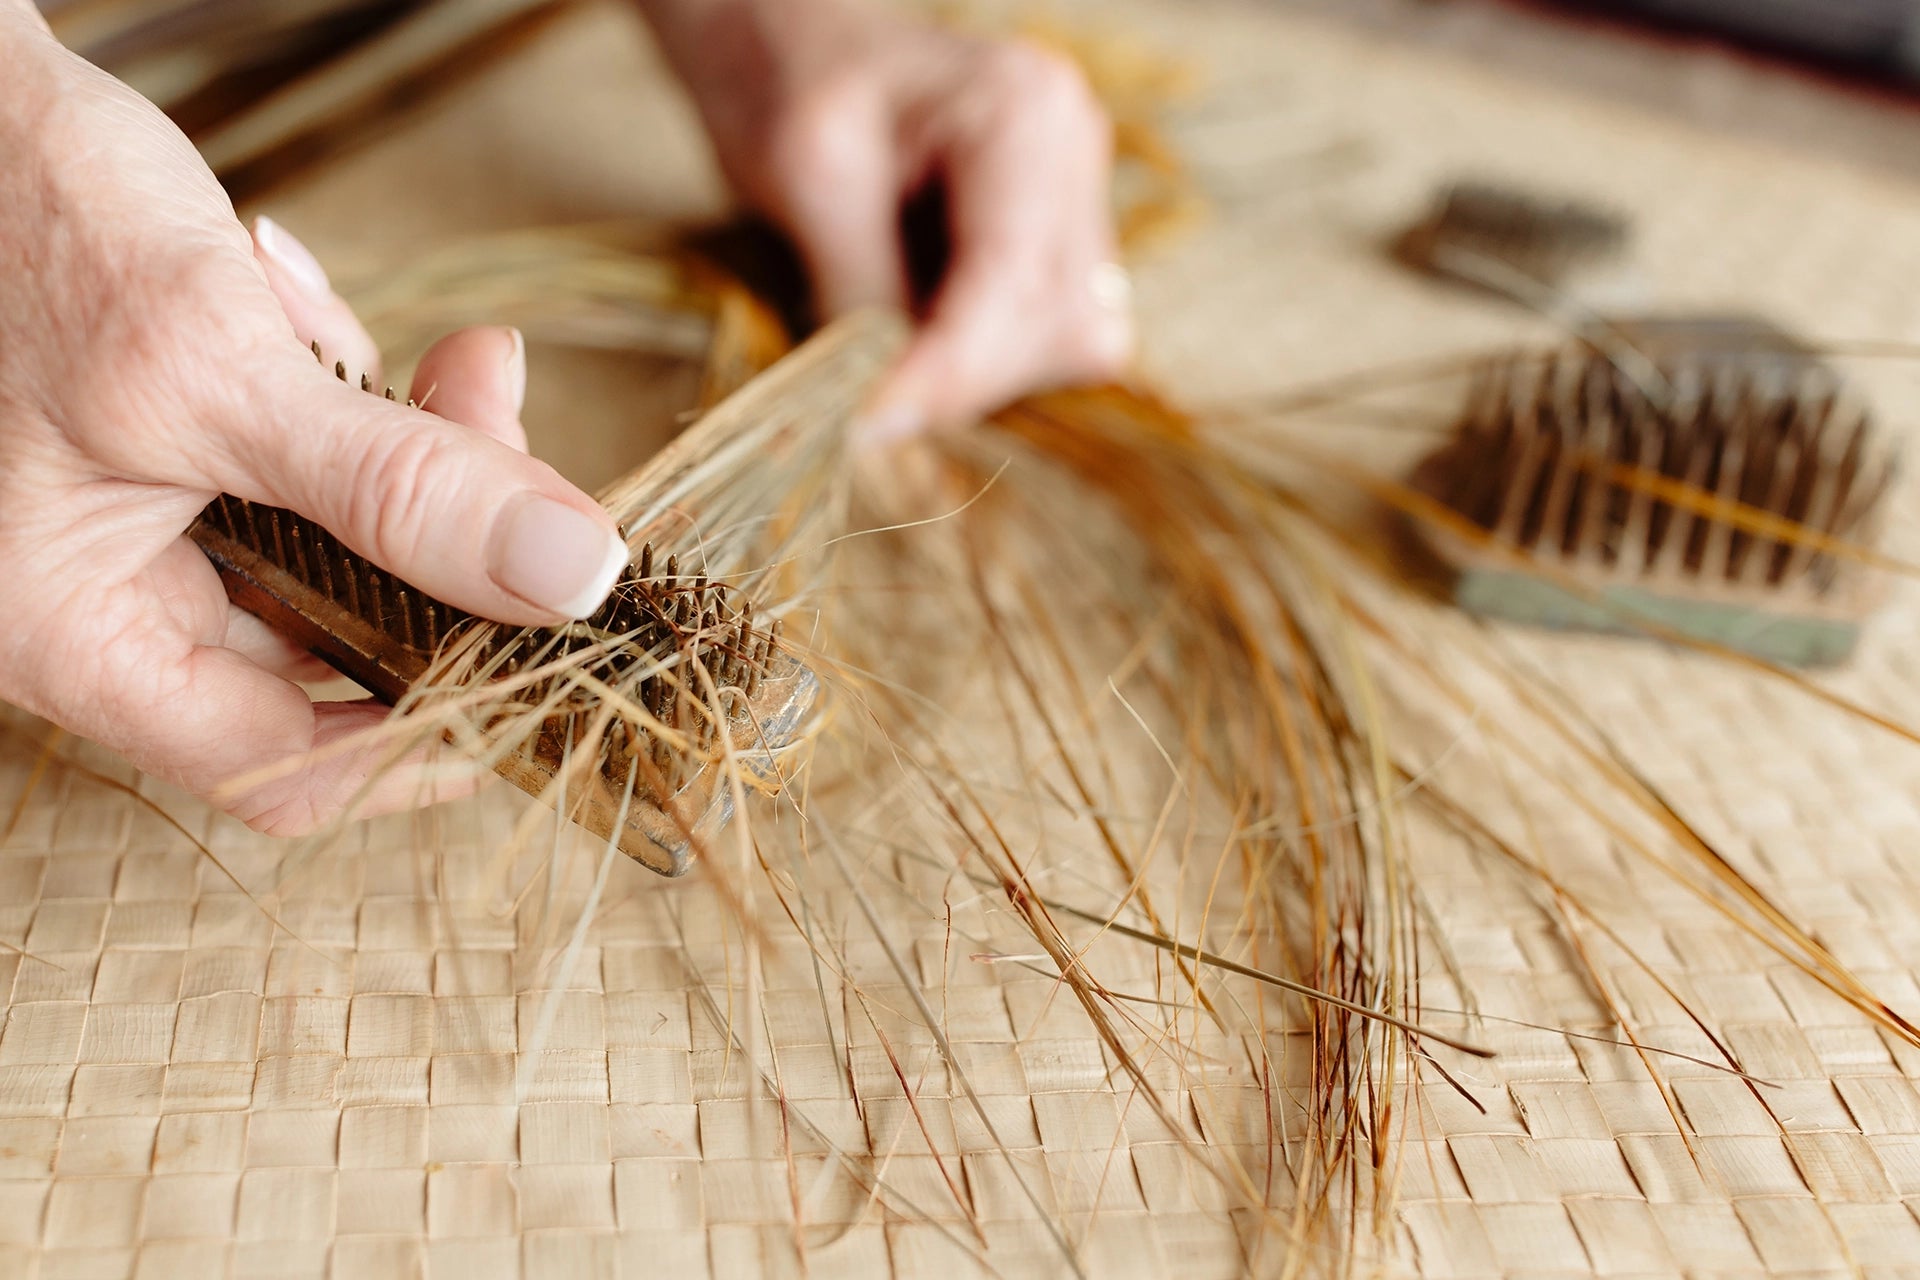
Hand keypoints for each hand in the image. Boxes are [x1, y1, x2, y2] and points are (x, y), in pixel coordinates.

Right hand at [0, 15, 626, 832]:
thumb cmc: (10, 224)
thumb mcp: (211, 374)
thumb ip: (397, 486)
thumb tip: (572, 574)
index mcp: (77, 636)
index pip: (281, 765)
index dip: (424, 740)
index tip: (544, 668)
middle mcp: (118, 601)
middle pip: (343, 636)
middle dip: (441, 532)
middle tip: (495, 424)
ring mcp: (158, 525)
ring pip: (351, 537)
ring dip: (406, 438)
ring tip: (385, 339)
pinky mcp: (194, 451)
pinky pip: (320, 456)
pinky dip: (351, 387)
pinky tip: (298, 301)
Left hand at [639, 0, 1132, 440]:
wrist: (796, 46)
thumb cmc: (790, 85)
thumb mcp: (805, 181)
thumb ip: (860, 295)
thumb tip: (887, 411)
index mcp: (1024, 111)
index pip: (1015, 280)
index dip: (950, 372)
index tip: (874, 426)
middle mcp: (1076, 148)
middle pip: (1065, 323)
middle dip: (966, 380)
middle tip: (869, 402)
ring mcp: (1081, 192)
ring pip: (1076, 343)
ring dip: (983, 375)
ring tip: (892, 353)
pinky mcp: (1067, 237)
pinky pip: (1059, 337)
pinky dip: (989, 358)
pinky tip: (924, 334)